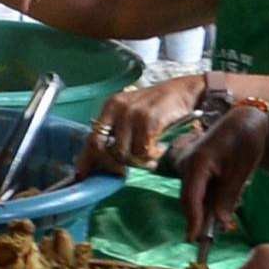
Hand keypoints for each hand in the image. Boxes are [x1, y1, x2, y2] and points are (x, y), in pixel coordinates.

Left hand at [81, 75, 207, 174]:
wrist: (186, 91)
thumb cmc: (159, 107)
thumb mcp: (132, 115)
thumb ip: (118, 133)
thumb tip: (103, 160)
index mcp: (110, 107)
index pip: (92, 138)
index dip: (87, 160)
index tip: (82, 176)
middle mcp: (118, 108)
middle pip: (108, 151)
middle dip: (117, 165)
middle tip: (131, 168)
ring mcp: (133, 113)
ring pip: (126, 154)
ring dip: (141, 160)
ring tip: (152, 154)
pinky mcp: (148, 120)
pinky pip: (144, 151)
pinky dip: (153, 155)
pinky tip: (160, 148)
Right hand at [176, 105, 266, 241]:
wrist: (245, 121)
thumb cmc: (245, 141)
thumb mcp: (241, 171)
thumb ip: (228, 198)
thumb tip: (220, 223)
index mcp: (196, 162)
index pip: (190, 198)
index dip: (192, 220)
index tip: (193, 240)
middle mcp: (186, 164)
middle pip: (191, 200)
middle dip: (204, 218)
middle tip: (222, 232)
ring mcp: (188, 166)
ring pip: (196, 196)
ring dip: (211, 206)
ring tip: (236, 198)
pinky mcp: (194, 169)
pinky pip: (200, 190)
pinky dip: (213, 197)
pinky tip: (232, 190)